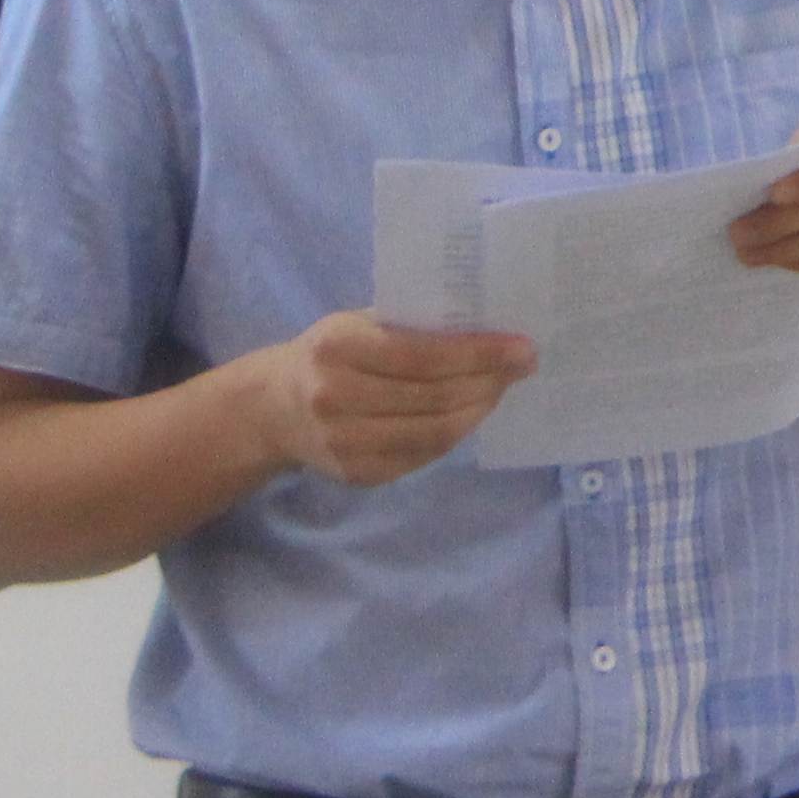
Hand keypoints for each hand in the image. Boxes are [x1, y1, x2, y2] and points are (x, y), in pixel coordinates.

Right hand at [246, 311, 535, 487]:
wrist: (275, 407)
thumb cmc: (333, 352)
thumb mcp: (361, 322)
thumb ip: (415, 324)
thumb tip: (493, 328)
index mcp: (337, 348)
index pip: (423, 355)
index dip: (479, 354)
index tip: (523, 348)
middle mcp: (333, 398)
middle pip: (433, 397)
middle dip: (489, 381)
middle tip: (522, 367)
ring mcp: (342, 443)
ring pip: (433, 433)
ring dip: (478, 410)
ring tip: (500, 389)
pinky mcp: (354, 474)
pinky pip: (421, 456)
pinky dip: (455, 434)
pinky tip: (470, 413)